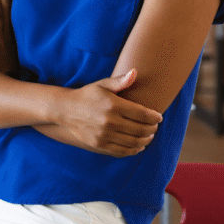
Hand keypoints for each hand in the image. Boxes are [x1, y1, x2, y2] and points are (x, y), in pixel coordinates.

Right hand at [45, 68, 162, 156]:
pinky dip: (134, 150)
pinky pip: (122, 151)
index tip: (158, 117)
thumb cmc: (87, 95)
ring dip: (146, 140)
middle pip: (141, 129)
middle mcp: (110, 121)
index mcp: (113, 105)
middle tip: (155, 127)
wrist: (65, 109)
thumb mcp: (102, 85)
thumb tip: (135, 72)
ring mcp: (104, 135)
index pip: (143, 114)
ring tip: (148, 136)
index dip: (155, 117)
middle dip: (152, 129)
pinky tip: (138, 145)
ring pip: (134, 142)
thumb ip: (120, 81)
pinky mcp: (99, 145)